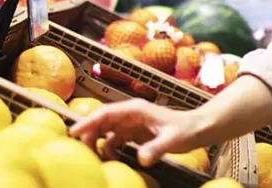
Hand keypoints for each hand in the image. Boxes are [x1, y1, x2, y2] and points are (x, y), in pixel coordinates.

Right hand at [69, 99, 207, 165]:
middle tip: (82, 154)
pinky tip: (113, 161)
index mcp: (135, 110)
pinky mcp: (135, 133)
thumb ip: (156, 149)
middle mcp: (130, 114)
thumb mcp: (172, 140)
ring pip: (105, 131)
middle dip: (89, 135)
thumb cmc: (187, 129)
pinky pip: (114, 140)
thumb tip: (141, 159)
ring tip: (95, 160)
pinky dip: (109, 150)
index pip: (105, 114)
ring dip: (97, 144)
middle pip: (101, 122)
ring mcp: (132, 123)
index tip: (73, 132)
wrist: (199, 128)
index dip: (88, 122)